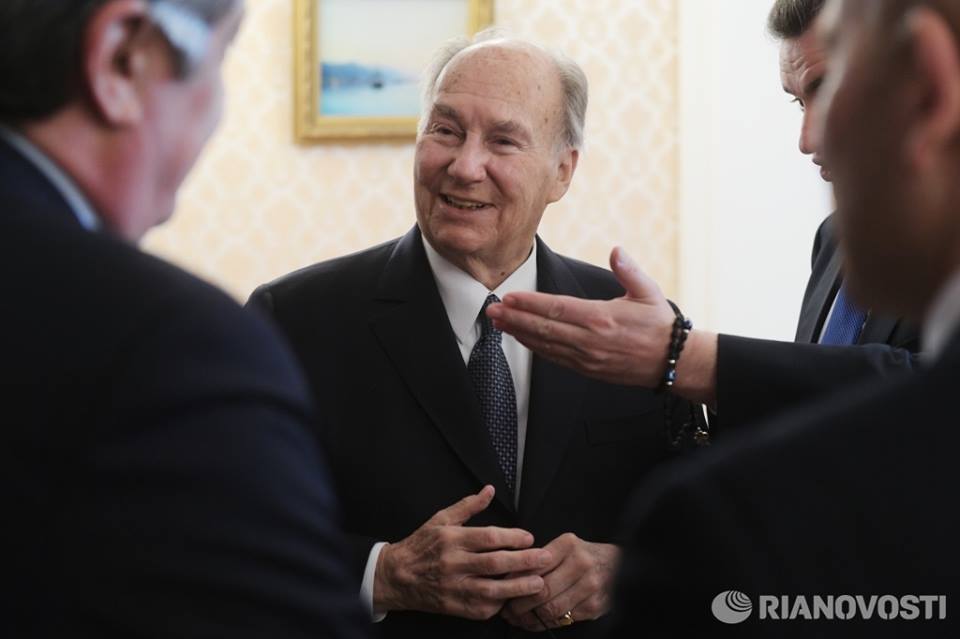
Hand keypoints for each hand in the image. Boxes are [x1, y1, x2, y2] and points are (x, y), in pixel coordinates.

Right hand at [374, 486, 552, 619]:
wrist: (396, 576)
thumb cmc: (421, 545)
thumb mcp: (441, 519)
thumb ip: (469, 506)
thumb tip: (490, 490)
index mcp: (452, 539)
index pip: (488, 537)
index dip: (512, 537)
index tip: (530, 538)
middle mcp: (453, 563)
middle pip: (495, 563)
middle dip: (524, 561)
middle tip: (545, 558)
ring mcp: (454, 587)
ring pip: (492, 589)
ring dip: (518, 587)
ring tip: (539, 583)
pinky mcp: (454, 606)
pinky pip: (481, 608)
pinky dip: (500, 604)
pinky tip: (514, 599)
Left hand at [487, 247, 717, 403]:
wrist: (674, 362)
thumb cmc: (660, 325)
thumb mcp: (648, 292)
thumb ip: (629, 271)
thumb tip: (616, 250)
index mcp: (602, 318)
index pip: (557, 309)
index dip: (530, 304)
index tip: (509, 297)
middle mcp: (590, 340)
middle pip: (544, 328)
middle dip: (514, 319)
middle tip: (491, 311)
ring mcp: (587, 358)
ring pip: (545, 345)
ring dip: (519, 334)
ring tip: (499, 324)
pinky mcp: (588, 369)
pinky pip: (555, 358)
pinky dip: (535, 348)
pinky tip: (521, 339)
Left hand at [501, 534, 620, 631]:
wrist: (620, 565)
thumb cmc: (585, 555)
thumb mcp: (565, 547)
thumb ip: (541, 560)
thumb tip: (510, 578)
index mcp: (569, 545)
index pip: (534, 566)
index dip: (515, 582)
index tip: (503, 589)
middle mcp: (581, 565)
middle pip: (541, 591)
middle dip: (519, 604)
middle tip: (507, 610)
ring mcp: (590, 587)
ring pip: (550, 609)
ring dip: (529, 618)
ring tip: (517, 619)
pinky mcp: (594, 607)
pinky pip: (562, 619)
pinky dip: (544, 623)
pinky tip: (534, 622)